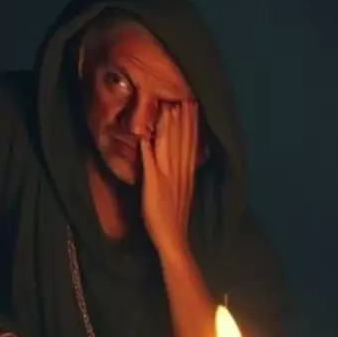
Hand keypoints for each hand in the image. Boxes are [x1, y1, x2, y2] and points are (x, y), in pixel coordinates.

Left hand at [140, 100, 198, 258]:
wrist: (173, 239)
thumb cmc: (175, 218)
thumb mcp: (184, 192)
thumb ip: (183, 175)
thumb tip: (184, 160)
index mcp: (187, 173)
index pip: (192, 144)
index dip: (192, 124)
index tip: (193, 105)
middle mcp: (179, 171)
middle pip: (183, 141)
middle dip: (184, 119)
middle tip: (185, 97)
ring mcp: (166, 176)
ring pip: (169, 146)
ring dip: (169, 127)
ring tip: (168, 107)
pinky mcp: (153, 184)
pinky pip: (150, 162)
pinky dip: (147, 148)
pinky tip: (144, 134)